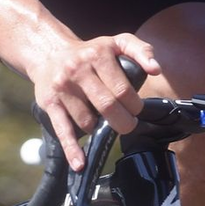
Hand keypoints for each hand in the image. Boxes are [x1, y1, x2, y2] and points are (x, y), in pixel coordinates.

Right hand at [28, 33, 160, 170]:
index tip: (136, 109)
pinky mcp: (50, 103)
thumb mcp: (116, 42)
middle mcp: (78, 70)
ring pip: (87, 121)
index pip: (123, 89)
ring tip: (101, 121)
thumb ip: (141, 50)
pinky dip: (71, 149)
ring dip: (99, 128)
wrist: (48, 53)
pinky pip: (62, 130)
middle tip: (127, 124)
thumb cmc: (89, 52)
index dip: (134, 105)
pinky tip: (79, 163)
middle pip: (107, 106)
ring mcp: (62, 88)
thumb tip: (156, 69)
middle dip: (123, 121)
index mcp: (97, 55)